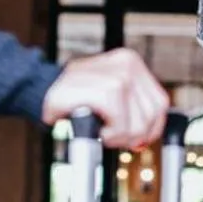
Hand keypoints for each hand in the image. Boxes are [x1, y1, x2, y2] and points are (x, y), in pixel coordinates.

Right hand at [42, 49, 167, 149]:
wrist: (43, 93)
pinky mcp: (107, 90)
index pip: (159, 103)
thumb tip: (150, 131)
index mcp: (131, 63)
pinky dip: (110, 135)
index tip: (137, 138)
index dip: (151, 128)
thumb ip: (132, 106)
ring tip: (103, 131)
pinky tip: (97, 130)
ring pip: (138, 124)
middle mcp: (128, 64)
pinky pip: (121, 125)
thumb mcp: (109, 94)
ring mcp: (119, 75)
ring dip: (120, 137)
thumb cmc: (75, 98)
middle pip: (151, 115)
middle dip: (134, 135)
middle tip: (113, 135)